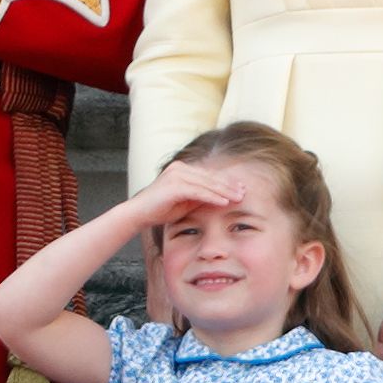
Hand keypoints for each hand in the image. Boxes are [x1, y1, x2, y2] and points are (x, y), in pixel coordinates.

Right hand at [126, 160, 245, 231]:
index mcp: (182, 169)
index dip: (226, 181)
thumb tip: (220, 199)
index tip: (240, 188)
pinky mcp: (174, 186)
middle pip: (210, 177)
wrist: (138, 214)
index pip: (208, 175)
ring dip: (224, 191)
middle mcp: (180, 168)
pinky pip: (198, 191)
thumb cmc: (160, 210)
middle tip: (245, 192)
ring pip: (207, 183)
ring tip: (239, 198)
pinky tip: (224, 202)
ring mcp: (176, 175)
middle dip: (229, 185)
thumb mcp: (184, 202)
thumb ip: (199, 197)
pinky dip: (213, 196)